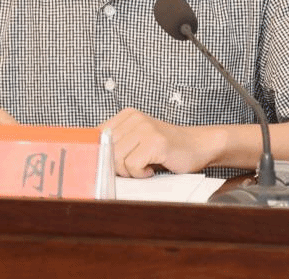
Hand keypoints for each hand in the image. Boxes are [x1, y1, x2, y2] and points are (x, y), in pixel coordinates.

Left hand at [102, 108, 217, 177]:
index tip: (106, 164)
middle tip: (135, 166)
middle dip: (118, 166)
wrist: (198, 146)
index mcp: (126, 115)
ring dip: (130, 171)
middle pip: (106, 150)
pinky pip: (133, 165)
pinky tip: (152, 168)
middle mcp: (134, 118)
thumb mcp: (137, 141)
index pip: (97, 135)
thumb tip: (91, 158)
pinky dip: (141, 174)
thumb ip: (117, 144)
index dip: (100, 154)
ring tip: (145, 165)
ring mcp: (145, 128)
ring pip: (118, 159)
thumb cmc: (165, 149)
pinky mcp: (155, 142)